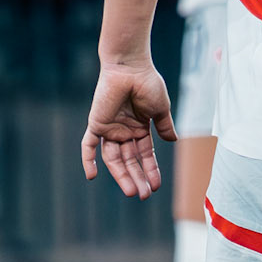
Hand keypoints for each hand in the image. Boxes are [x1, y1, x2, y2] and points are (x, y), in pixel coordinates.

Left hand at [82, 61, 176, 198]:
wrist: (130, 66)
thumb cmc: (147, 83)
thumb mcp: (161, 108)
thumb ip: (164, 126)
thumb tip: (173, 141)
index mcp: (139, 128)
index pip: (144, 154)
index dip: (150, 170)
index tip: (156, 186)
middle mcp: (124, 131)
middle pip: (129, 160)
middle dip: (137, 177)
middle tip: (144, 195)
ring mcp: (109, 129)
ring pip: (113, 158)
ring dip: (122, 174)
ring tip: (132, 191)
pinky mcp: (96, 123)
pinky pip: (88, 145)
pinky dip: (88, 159)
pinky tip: (91, 176)